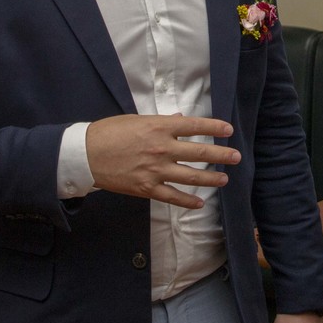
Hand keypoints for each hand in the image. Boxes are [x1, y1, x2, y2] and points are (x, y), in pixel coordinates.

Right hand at [85, 114, 239, 207]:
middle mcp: (162, 148)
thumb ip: (161, 122)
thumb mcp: (136, 120)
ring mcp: (155, 170)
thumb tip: (180, 120)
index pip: (194, 125)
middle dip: (221, 155)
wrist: (86, 154)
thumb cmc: (109, 133)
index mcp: (159, 127)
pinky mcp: (147, 188)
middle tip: (236, 156)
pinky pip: (172, 196)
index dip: (214, 127)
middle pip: (199, 152)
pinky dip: (187, 201)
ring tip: (224, 179)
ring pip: (191, 176)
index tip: (228, 130)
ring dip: (211, 178)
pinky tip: (199, 202)